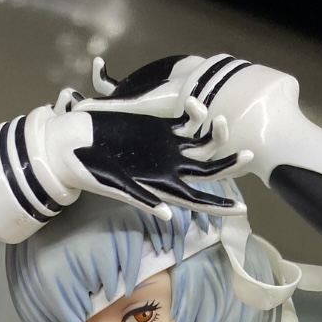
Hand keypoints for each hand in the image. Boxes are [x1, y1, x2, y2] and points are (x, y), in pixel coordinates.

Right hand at [45, 54, 254, 216]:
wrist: (72, 146)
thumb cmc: (87, 170)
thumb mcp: (114, 186)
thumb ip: (142, 198)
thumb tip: (170, 214)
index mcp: (160, 187)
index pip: (196, 201)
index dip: (219, 207)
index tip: (242, 209)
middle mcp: (167, 169)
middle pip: (207, 172)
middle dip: (228, 166)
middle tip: (249, 156)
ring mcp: (165, 148)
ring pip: (200, 145)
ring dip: (215, 135)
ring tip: (223, 122)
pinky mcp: (158, 128)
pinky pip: (186, 123)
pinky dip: (195, 115)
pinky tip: (199, 107)